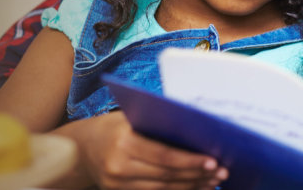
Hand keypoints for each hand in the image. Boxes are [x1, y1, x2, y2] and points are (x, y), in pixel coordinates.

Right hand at [64, 112, 225, 189]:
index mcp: (124, 141)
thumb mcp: (130, 118)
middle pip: (166, 176)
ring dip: (191, 187)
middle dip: (197, 175)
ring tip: (214, 182)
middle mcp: (119, 166)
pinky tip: (195, 188)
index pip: (163, 155)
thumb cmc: (112, 127)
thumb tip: (198, 131)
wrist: (80, 149)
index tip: (213, 162)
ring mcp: (117, 184)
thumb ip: (157, 126)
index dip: (190, 161)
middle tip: (222, 173)